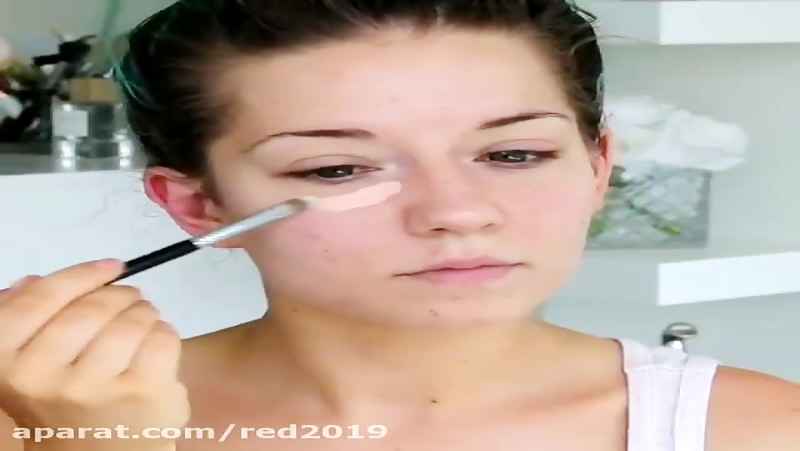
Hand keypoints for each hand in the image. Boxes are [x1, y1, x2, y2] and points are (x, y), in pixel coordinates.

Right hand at [0, 259, 189, 450]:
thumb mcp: (31, 371)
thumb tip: (30, 282)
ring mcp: (93, 388)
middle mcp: (42, 377)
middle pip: (91, 307)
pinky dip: (165, 333)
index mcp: (6, 363)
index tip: (112, 266)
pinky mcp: (139, 394)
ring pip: (131, 320)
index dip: (81, 275)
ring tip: (145, 319)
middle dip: (121, 295)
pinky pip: (161, 339)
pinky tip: (157, 346)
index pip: (39, 298)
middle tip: (132, 297)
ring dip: (146, 312)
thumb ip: (26, 325)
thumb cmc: (67, 408)